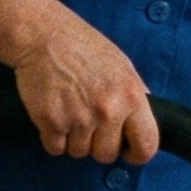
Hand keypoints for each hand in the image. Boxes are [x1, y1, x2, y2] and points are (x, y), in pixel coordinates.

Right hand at [10, 7, 158, 164]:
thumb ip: (134, 97)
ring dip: (72, 139)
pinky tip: (53, 112)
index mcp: (132, 96)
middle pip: (106, 155)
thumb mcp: (122, 67)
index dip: (136, 154)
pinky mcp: (51, 121)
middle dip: (96, 145)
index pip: (147, 145)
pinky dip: (52, 137)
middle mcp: (108, 110)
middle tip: (87, 121)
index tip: (126, 151)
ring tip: (68, 109)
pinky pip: (55, 148)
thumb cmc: (82, 48)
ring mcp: (79, 117)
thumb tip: (142, 125)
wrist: (43, 35)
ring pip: (79, 152)